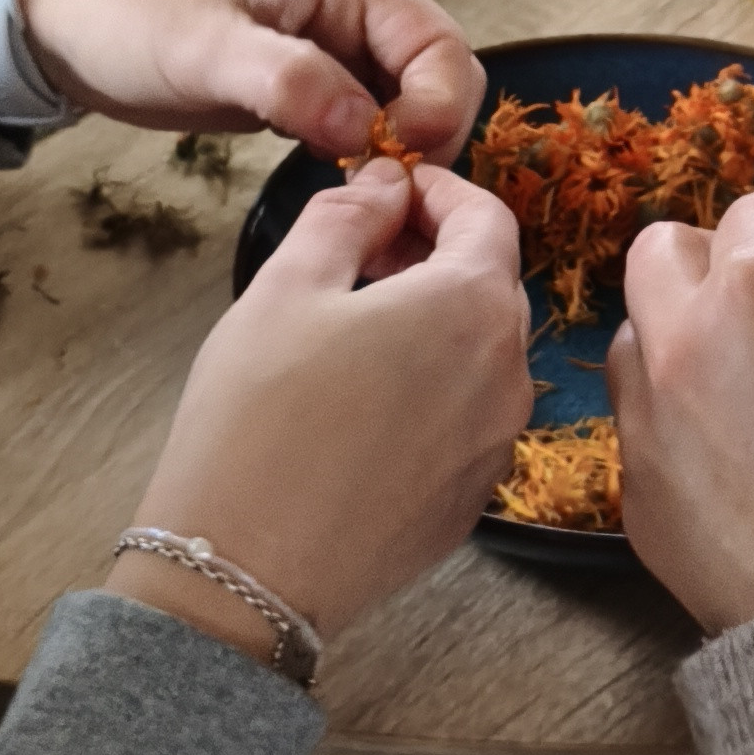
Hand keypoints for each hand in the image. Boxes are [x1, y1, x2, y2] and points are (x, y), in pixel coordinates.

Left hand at [11, 0, 482, 164]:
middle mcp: (348, 2)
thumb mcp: (204, 48)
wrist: (52, 10)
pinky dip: (359, 148)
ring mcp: (325, 38)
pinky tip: (333, 179)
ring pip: (398, 98)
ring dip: (394, 146)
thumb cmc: (123, 11)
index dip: (437, 106)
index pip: (439, 42)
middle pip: (432, 72)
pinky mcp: (299, 75)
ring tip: (362, 193)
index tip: (396, 160)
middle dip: (424, 133)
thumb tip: (365, 131)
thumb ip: (291, 82)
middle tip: (383, 189)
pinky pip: (357, 112)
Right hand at [109, 161, 531, 650]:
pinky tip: (363, 401)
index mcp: (471, 308)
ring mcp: (496, 446)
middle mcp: (507, 376)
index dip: (437, 191)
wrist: (246, 570)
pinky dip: (433, 388)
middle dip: (435, 254)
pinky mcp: (472, 500)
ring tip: (354, 325)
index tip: (388, 190)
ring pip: (482, 354)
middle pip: (491, 285)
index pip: (487, 218)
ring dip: (435, 322)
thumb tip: (385, 184)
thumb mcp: (286, 286)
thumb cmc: (256, 418)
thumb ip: (347, 216)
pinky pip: (467, 418)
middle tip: (360, 253)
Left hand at [611, 189, 753, 631]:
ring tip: (740, 379)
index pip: (752, 212)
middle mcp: (685, 339)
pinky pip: (637, 419)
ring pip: (635, 335)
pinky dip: (673, 415)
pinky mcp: (632, 484)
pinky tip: (730, 452)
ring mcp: (646, 415)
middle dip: (709, 259)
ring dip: (678, 336)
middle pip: (660, 252)